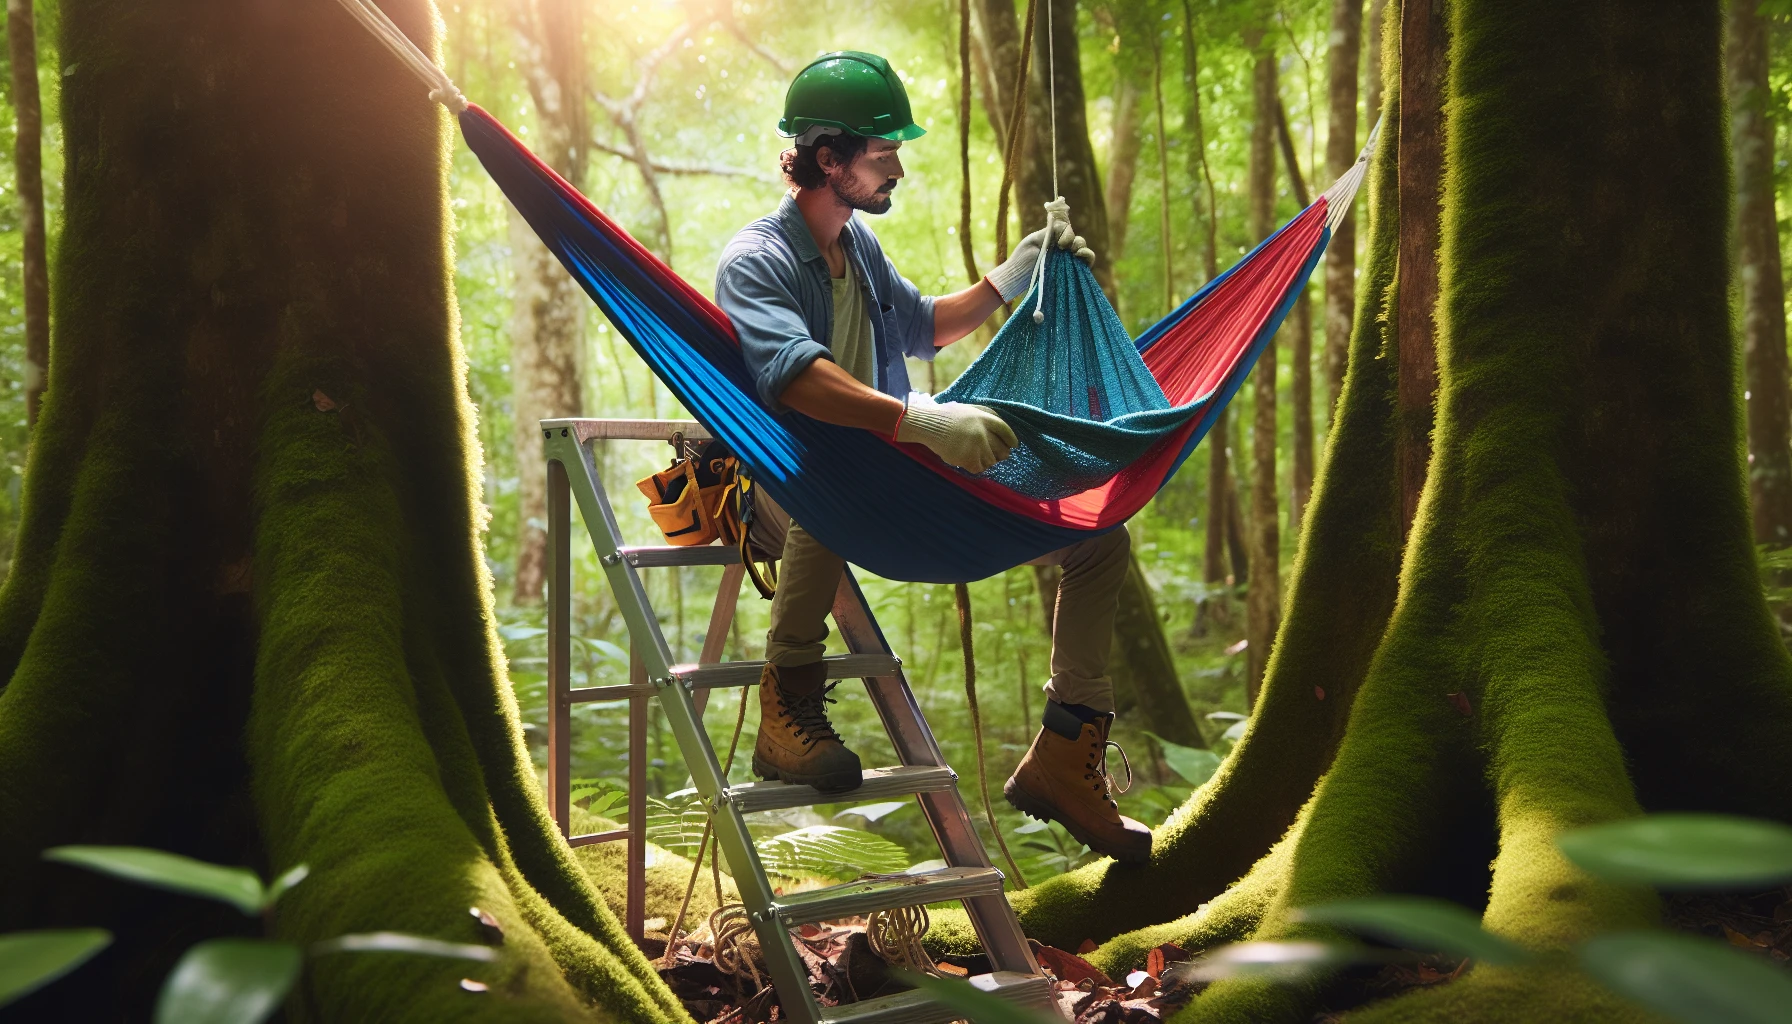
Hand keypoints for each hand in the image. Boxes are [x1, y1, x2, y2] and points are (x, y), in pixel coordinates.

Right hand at [896, 393, 1018, 473]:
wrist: (928, 424)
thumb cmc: (944, 416)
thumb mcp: (967, 409)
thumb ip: (982, 417)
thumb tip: (996, 431)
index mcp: (983, 417)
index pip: (1005, 430)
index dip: (1010, 439)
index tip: (1013, 446)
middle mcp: (983, 431)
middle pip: (1001, 449)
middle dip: (1000, 454)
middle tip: (997, 457)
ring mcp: (976, 445)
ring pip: (990, 461)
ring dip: (985, 461)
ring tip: (976, 458)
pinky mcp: (968, 457)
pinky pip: (979, 468)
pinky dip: (974, 467)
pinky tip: (967, 462)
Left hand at [983, 200, 1097, 301]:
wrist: (1017, 278)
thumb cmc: (1021, 260)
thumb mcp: (1033, 241)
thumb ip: (1048, 232)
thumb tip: (1059, 219)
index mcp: (1052, 239)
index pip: (1067, 230)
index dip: (1067, 233)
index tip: (1060, 242)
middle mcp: (1060, 249)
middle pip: (1076, 239)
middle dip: (1075, 241)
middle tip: (1065, 247)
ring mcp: (1066, 260)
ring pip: (1082, 249)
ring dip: (1082, 248)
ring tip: (1076, 253)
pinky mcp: (1071, 272)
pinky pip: (1086, 263)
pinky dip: (1088, 257)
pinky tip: (1081, 256)